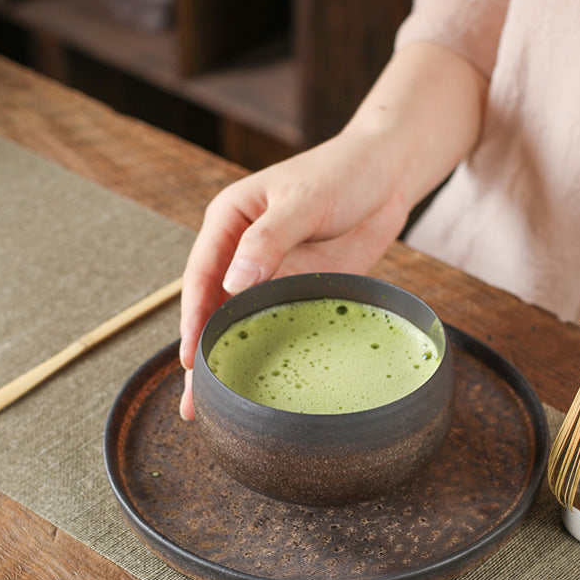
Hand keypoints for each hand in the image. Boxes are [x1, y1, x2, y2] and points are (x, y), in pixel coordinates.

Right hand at [178, 134, 409, 419]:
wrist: (389, 172)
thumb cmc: (342, 172)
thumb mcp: (303, 201)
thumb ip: (267, 241)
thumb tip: (232, 285)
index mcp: (230, 221)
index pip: (202, 276)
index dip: (194, 320)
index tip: (191, 362)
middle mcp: (244, 250)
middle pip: (216, 307)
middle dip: (204, 353)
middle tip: (193, 405)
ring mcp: (274, 272)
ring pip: (245, 321)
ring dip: (234, 358)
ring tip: (219, 407)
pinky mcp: (303, 286)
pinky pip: (281, 321)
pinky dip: (271, 349)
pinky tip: (265, 381)